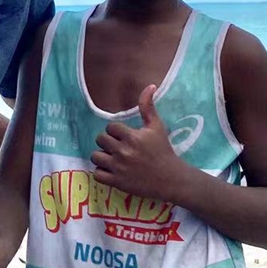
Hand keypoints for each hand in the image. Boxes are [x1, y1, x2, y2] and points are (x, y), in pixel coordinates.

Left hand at [90, 85, 186, 201]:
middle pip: (100, 139)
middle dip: (107, 142)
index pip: (110, 127)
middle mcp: (123, 152)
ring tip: (111, 157)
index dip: (115, 131)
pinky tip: (110, 170)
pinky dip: (101, 172)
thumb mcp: (157, 126)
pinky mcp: (116, 182)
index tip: (123, 136)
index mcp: (132, 137)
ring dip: (101, 156)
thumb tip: (150, 85)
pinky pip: (97, 174)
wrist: (171, 179)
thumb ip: (148, 106)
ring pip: (95, 156)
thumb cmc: (163, 151)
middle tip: (117, 146)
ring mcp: (118, 168)